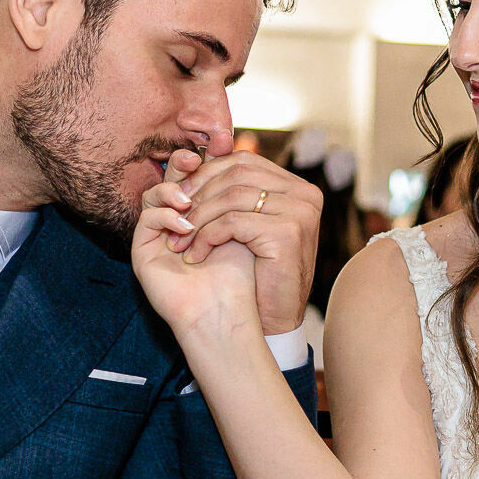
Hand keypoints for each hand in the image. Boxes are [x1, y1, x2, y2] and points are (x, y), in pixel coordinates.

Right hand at [132, 157, 260, 342]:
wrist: (226, 312)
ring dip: (172, 191)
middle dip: (184, 164)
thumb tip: (244, 149)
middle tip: (197, 156)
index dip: (206, 158)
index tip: (223, 143)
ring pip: (154, 195)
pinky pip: (147, 218)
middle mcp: (174, 223)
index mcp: (199, 214)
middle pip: (173, 180)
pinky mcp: (143, 252)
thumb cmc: (241, 276)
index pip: (196, 176)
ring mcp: (157, 237)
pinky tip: (186, 225)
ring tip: (191, 203)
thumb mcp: (245, 225)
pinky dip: (164, 215)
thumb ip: (239, 194)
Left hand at [156, 149, 321, 335]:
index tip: (180, 196)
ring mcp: (300, 211)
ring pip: (230, 196)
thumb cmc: (260, 276)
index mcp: (299, 188)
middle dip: (198, 192)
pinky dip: (205, 237)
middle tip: (173, 215)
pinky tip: (194, 255)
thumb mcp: (251, 227)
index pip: (244, 161)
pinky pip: (231, 222)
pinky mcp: (287, 232)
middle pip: (236, 172)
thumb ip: (239, 195)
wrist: (275, 321)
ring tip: (179, 239)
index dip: (207, 173)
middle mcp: (305, 194)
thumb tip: (202, 158)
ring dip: (197, 218)